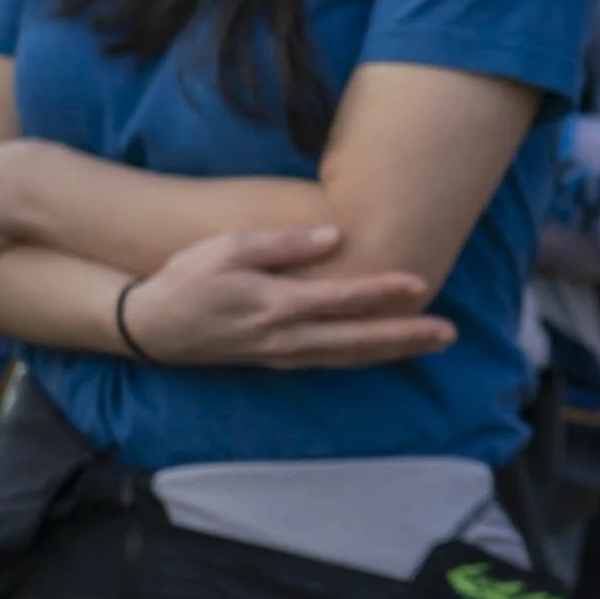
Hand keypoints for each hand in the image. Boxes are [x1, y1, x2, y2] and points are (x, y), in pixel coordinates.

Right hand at [119, 229, 456, 369]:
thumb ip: (283, 243)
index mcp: (275, 303)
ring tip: (433, 343)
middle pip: (357, 339)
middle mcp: (284, 336)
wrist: (150, 326)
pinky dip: (363, 359)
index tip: (419, 284)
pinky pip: (330, 362)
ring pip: (348, 356)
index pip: (341, 299)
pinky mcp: (276, 361)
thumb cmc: (188, 277)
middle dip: (405, 336)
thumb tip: (334, 236)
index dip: (382, 291)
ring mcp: (281, 353)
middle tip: (449, 332)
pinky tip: (386, 352)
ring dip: (392, 351)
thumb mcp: (229, 247)